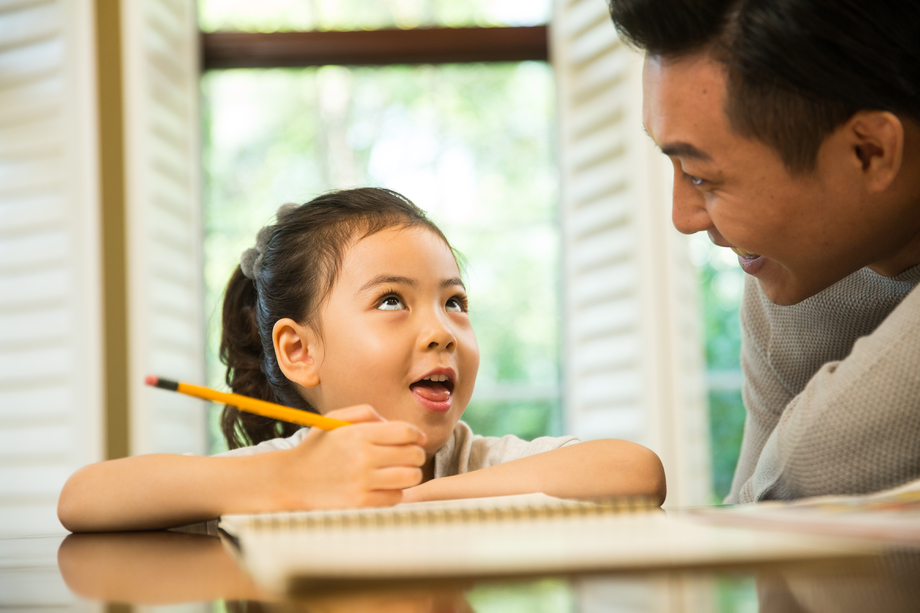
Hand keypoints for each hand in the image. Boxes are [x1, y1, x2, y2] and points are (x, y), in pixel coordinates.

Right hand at [267, 405, 426, 509]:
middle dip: (416, 453)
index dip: (416, 434)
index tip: (417, 438)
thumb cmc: (317, 448)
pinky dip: (394, 492)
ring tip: (399, 472)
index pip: (405, 431)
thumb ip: (365, 412)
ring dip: (409, 474)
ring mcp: (362, 482)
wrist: (290, 480)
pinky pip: (396, 497)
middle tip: (409, 456)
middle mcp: (362, 457)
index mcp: (358, 434)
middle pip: (413, 454)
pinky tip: (384, 487)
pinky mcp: (361, 504)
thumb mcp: (334, 419)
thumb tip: (392, 423)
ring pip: (410, 477)